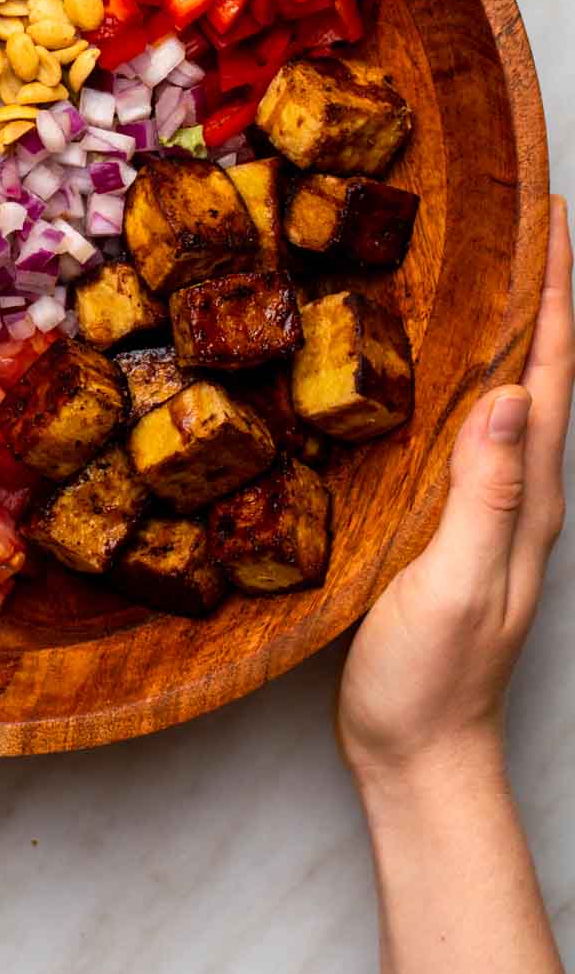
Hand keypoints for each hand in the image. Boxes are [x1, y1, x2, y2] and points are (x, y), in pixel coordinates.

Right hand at [339, 195, 573, 785]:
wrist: (416, 754)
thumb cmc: (434, 678)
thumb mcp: (461, 584)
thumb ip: (487, 495)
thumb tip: (510, 395)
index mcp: (530, 498)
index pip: (552, 377)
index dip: (556, 296)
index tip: (553, 221)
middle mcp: (521, 495)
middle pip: (540, 372)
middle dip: (540, 292)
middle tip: (522, 219)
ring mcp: (489, 511)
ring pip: (507, 397)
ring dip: (508, 329)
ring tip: (489, 269)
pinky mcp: (450, 526)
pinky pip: (467, 432)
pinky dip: (465, 381)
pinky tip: (438, 370)